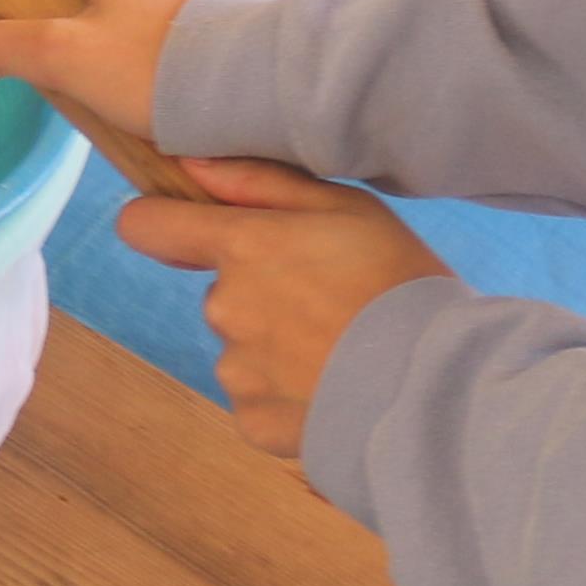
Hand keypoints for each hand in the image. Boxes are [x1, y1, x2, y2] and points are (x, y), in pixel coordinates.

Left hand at [111, 157, 450, 460]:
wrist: (436, 387)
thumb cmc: (399, 284)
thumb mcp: (347, 209)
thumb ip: (260, 182)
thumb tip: (190, 164)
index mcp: (244, 247)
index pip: (150, 226)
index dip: (162, 224)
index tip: (191, 233)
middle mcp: (226, 307)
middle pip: (222, 292)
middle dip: (263, 295)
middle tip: (331, 302)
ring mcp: (236, 370)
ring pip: (243, 349)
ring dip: (278, 348)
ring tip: (344, 349)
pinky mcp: (253, 420)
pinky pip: (259, 399)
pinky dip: (289, 395)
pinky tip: (337, 386)